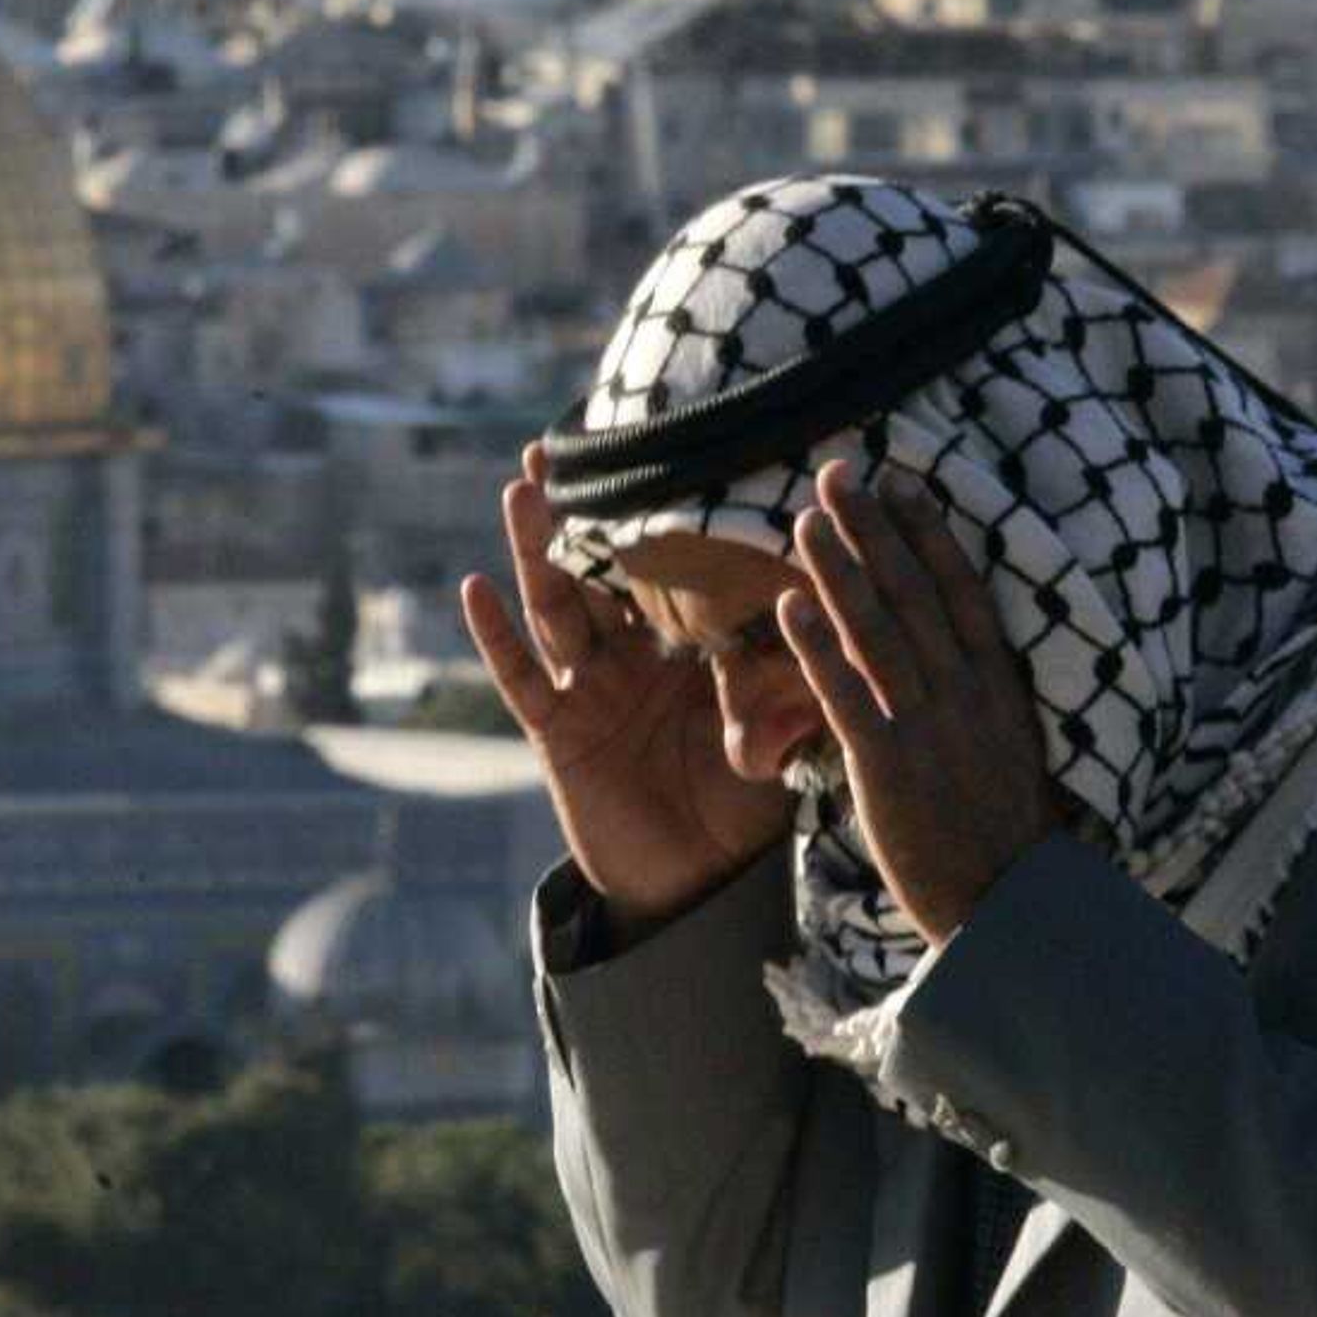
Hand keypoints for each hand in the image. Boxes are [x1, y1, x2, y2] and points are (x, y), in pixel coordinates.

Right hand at [459, 441, 794, 932]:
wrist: (701, 881)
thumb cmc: (747, 803)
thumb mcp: (785, 727)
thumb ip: (802, 673)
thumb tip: (842, 612)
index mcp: (688, 643)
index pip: (673, 562)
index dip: (663, 508)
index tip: (661, 443)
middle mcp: (632, 654)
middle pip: (602, 566)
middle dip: (583, 506)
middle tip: (568, 436)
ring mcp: (589, 687)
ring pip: (556, 604)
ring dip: (535, 548)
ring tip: (523, 487)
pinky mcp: (558, 731)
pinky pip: (520, 678)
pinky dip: (496, 636)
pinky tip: (475, 589)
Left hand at [776, 455, 1064, 945]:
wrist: (1009, 906)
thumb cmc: (1002, 831)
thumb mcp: (1008, 746)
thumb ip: (981, 695)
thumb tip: (958, 648)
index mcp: (998, 687)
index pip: (963, 593)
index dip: (930, 535)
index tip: (903, 483)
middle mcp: (967, 696)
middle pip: (916, 595)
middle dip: (875, 530)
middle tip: (838, 472)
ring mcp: (929, 729)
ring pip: (881, 633)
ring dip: (841, 571)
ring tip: (805, 520)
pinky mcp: (890, 768)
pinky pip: (849, 697)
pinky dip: (820, 649)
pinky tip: (790, 606)